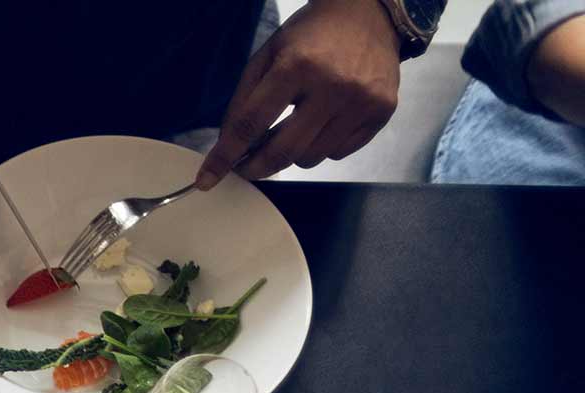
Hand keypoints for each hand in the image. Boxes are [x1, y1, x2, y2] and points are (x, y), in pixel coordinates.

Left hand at [197, 0, 399, 187]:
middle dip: (256, 167)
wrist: (368, 13)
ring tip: (293, 128)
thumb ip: (243, 101)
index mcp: (297, 66)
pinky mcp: (382, 111)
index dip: (225, 156)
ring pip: (311, 158)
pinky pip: (339, 152)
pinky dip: (322, 147)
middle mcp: (333, 85)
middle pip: (283, 151)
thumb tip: (229, 147)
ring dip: (292, 154)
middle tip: (246, 166)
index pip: (251, 124)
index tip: (208, 178)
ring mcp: (362, 100)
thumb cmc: (311, 35)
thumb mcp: (267, 56)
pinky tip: (323, 122)